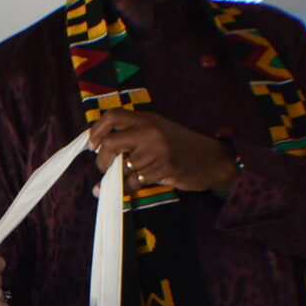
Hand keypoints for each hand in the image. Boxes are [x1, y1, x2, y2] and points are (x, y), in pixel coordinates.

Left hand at [87, 111, 237, 193]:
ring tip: (122, 179)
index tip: (92, 146)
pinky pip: (135, 181)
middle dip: (102, 160)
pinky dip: (127, 188)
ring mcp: (157, 150)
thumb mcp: (158, 131)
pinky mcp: (163, 169)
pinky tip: (126, 189)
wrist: (212, 160)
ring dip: (117, 178)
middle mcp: (150, 131)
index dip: (96, 131)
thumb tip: (101, 147)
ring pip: (123, 167)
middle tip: (104, 167)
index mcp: (147, 118)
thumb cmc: (182, 147)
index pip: (112, 117)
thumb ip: (134, 134)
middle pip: (111, 143)